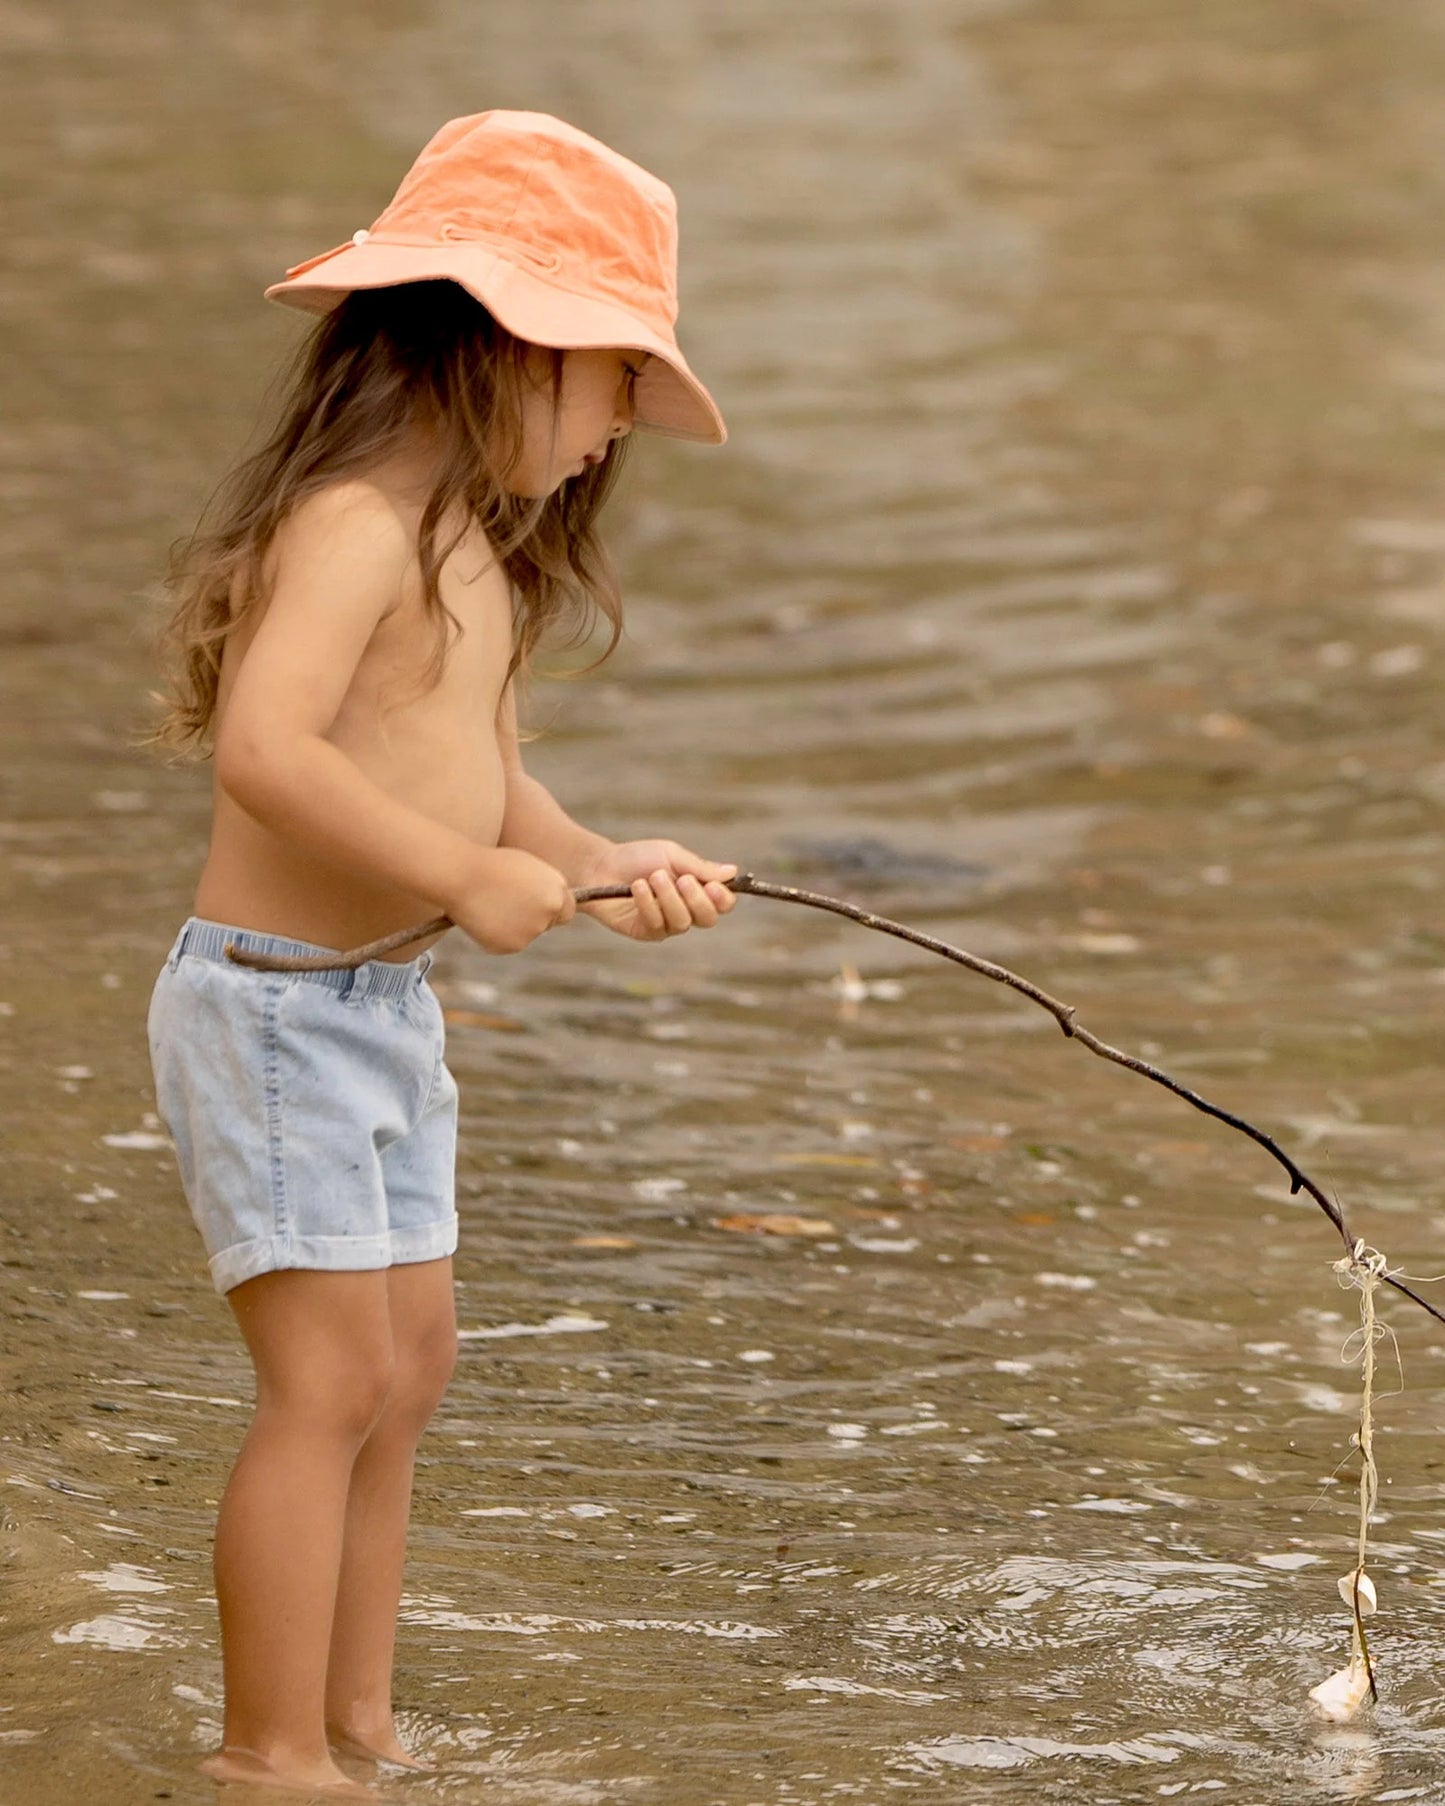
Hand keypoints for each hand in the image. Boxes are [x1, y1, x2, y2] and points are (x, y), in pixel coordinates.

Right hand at [444, 848, 575, 954]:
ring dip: (514, 926)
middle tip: (509, 905)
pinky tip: (484, 918)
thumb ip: (542, 888)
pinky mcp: (512, 945)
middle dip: (533, 918)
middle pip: (547, 924)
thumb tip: (549, 904)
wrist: (461, 875)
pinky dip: (498, 935)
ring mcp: (531, 931)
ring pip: (526, 934)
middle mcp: (549, 913)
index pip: (566, 910)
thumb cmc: (490, 864)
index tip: (537, 905)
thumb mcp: (526, 869)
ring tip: (491, 906)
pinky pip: (508, 943)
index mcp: (556, 890)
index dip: (552, 909)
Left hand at [577, 840, 737, 941]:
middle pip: (708, 918)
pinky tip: (637, 887)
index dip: (723, 899)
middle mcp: (685, 910)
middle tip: (681, 880)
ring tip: (654, 877)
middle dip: (697, 899)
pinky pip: (657, 925)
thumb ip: (700, 867)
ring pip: (682, 922)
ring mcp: (666, 924)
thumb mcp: (671, 855)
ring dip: (669, 898)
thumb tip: (733, 872)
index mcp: (697, 890)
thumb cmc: (637, 858)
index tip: (712, 886)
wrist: (601, 866)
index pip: (722, 904)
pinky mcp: (645, 932)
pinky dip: (648, 904)